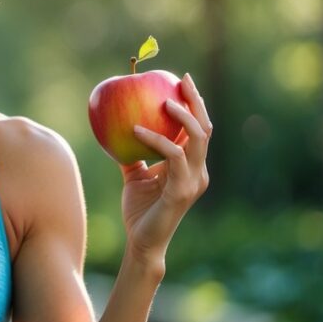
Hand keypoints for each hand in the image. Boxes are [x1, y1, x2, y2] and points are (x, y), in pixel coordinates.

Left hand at [119, 73, 211, 267]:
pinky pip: (173, 157)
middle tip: (182, 80)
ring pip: (196, 140)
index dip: (194, 104)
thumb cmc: (139, 209)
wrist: (142, 241)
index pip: (199, 129)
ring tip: (163, 102)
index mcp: (191, 166)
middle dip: (196, 102)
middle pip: (204, 128)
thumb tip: (118, 127)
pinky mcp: (182, 191)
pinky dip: (156, 140)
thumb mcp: (135, 175)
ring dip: (182, 118)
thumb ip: (134, 153)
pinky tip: (135, 130)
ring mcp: (193, 181)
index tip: (181, 81)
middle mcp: (198, 171)